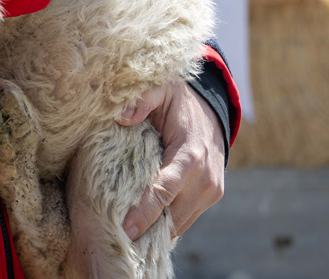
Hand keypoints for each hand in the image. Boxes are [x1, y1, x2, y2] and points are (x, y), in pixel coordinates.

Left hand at [117, 82, 225, 239]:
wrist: (213, 112)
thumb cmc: (180, 103)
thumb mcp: (161, 91)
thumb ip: (142, 100)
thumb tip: (122, 117)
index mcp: (191, 157)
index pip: (163, 192)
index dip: (143, 213)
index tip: (124, 229)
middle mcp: (205, 180)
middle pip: (172, 216)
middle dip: (146, 229)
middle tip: (115, 237)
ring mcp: (211, 192)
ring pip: (180, 223)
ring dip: (156, 230)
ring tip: (126, 236)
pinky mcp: (211, 197)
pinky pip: (186, 218)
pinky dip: (167, 224)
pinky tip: (145, 227)